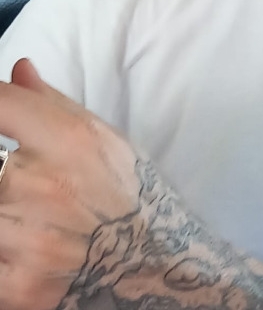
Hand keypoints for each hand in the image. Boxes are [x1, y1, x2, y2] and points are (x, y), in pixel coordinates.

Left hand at [0, 61, 262, 309]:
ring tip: (26, 209)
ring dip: (3, 209)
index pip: (0, 104)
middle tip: (28, 177)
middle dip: (4, 167)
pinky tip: (21, 241)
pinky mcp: (20, 287)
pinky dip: (2, 250)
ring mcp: (29, 240)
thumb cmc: (127, 191)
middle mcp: (44, 185)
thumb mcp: (100, 136)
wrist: (154, 260)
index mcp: (66, 140)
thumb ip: (50, 103)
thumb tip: (18, 69)